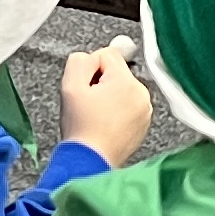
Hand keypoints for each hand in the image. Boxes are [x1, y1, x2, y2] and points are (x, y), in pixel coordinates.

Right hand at [57, 42, 151, 163]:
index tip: (86, 89)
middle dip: (101, 82)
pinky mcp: (144, 124)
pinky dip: (117, 111)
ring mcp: (145, 110)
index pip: (107, 54)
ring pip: (122, 88)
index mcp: (126, 82)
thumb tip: (92, 56)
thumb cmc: (81, 128)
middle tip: (89, 104)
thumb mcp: (70, 86)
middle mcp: (141, 94)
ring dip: (109, 97)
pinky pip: (128, 105)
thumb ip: (80, 60)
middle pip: (117, 71)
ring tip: (96, 116)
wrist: (89, 161)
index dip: (90, 69)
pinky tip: (105, 125)